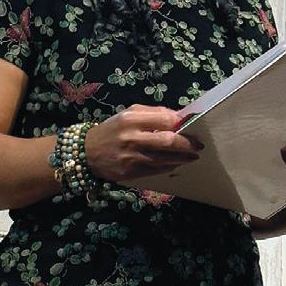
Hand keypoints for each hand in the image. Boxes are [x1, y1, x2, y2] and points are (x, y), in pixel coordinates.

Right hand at [83, 106, 202, 184]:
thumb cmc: (112, 130)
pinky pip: (157, 170)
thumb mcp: (129, 114)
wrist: (87, 153)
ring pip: (165, 158)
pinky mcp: (131, 172)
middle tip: (198, 145)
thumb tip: (179, 116)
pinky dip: (170, 166)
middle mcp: (132, 138)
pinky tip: (177, 163)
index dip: (182, 123)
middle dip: (187, 144)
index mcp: (131, 119)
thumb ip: (153, 113)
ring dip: (183, 158)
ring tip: (193, 155)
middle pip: (168, 141)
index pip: (165, 119)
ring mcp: (132, 157)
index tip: (192, 125)